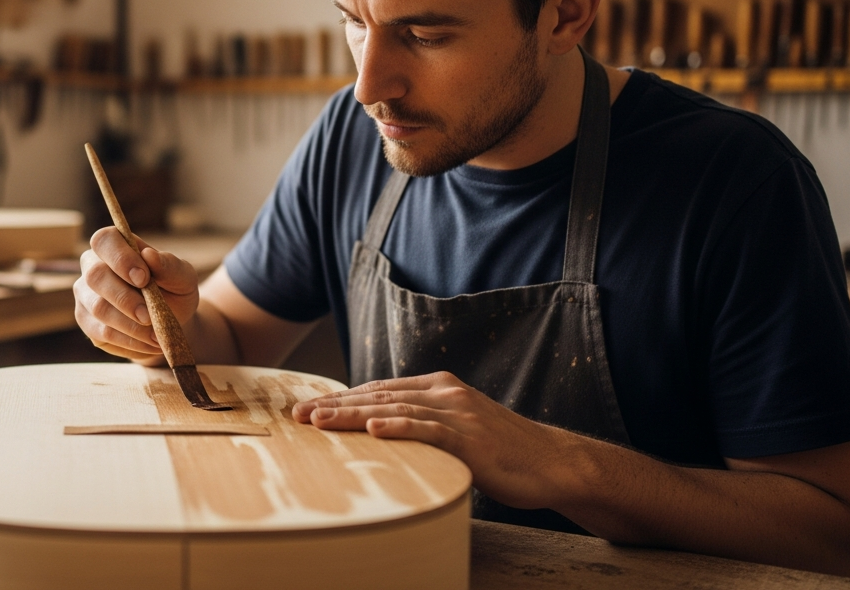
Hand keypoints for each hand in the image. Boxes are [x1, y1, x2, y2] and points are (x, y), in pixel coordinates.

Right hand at [74, 227, 200, 361]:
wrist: (172, 323)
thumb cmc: (175, 291)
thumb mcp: (183, 277)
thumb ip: (169, 265)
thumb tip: (149, 255)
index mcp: (115, 246)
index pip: (105, 241)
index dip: (120, 258)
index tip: (143, 278)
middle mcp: (93, 267)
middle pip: (95, 276)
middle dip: (124, 298)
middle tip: (149, 316)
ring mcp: (86, 296)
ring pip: (98, 308)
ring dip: (130, 325)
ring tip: (156, 335)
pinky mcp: (88, 323)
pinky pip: (102, 333)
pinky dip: (129, 341)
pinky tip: (149, 343)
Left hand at [292, 371, 586, 510]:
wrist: (551, 462)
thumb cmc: (501, 451)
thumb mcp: (456, 429)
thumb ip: (423, 423)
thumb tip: (383, 429)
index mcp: (438, 387)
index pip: (379, 390)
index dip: (342, 399)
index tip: (308, 408)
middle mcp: (444, 392)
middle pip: (378, 396)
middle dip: (335, 405)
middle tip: (298, 414)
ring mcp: (457, 412)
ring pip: (394, 409)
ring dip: (352, 415)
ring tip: (319, 421)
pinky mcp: (469, 436)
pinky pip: (428, 429)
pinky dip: (398, 427)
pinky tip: (373, 428)